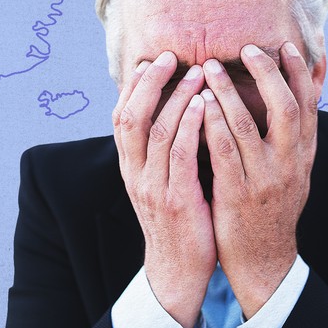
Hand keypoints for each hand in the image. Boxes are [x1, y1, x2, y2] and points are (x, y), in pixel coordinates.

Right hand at [113, 51, 214, 327]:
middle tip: (170, 55)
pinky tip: (205, 105)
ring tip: (197, 71)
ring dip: (176, 97)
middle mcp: (136, 174)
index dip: (134, 87)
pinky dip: (191, 126)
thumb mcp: (162, 183)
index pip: (121, 118)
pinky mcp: (177, 200)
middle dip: (150, 83)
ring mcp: (154, 188)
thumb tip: (175, 113)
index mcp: (131, 168)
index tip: (151, 60)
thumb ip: (164, 151)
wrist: (178, 271)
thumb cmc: (178, 221)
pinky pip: (181, 155)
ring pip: (157, 131)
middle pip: (132, 117)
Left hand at [200, 42, 317, 318]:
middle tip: (248, 48)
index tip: (286, 44)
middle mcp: (291, 164)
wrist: (264, 259)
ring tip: (210, 67)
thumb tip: (302, 94)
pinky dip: (211, 124)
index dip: (300, 72)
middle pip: (285, 108)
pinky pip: (223, 152)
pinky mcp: (238, 194)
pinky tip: (198, 105)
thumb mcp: (295, 171)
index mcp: (305, 155)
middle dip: (267, 74)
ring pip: (248, 126)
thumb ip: (295, 135)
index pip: (309, 104)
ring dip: (228, 92)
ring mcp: (264, 179)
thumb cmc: (273, 208)